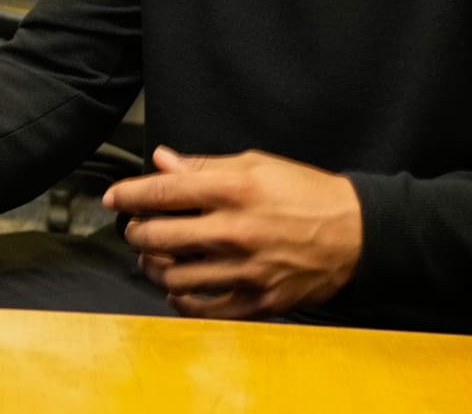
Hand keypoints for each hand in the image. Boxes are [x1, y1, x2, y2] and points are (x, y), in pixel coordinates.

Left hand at [106, 146, 362, 318]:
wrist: (356, 233)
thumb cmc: (307, 194)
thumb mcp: (257, 164)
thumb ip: (205, 166)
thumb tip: (163, 161)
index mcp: (234, 190)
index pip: (163, 192)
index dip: (129, 194)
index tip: (114, 197)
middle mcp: (235, 231)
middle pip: (159, 237)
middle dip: (136, 232)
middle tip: (135, 228)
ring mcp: (246, 270)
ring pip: (175, 276)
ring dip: (154, 267)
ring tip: (154, 257)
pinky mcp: (258, 300)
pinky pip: (204, 309)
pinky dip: (181, 301)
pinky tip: (178, 289)